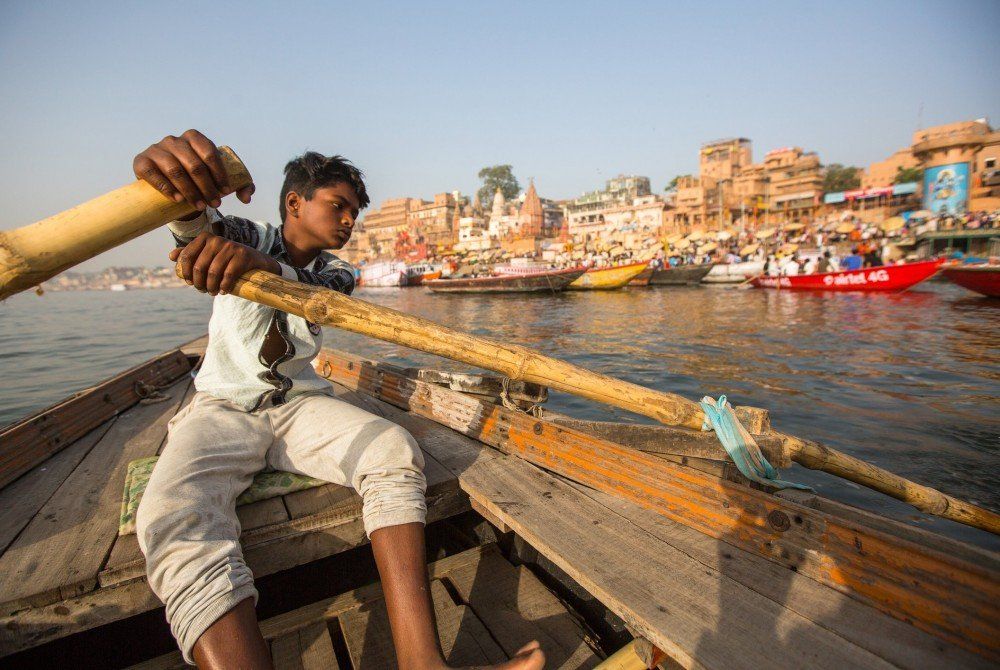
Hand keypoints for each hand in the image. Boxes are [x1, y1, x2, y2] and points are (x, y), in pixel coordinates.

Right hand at [133, 129, 254, 209]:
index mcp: (194, 138)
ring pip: (175, 170)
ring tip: (200, 206)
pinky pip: (153, 173)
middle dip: (207, 187)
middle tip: (214, 204)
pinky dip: (166, 187)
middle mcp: (174, 140)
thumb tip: (246, 198)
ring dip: (190, 191)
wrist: (169, 185)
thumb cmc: (198, 180)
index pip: (210, 154)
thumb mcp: (219, 179)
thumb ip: (240, 185)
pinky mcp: (141, 161)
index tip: (225, 192)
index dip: (219, 174)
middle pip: (194, 165)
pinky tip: (178, 199)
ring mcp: (156, 149)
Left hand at [170, 232, 279, 294]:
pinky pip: (228, 275)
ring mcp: (230, 246)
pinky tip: (223, 291)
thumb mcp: (209, 254)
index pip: (187, 256)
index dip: (185, 272)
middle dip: (198, 283)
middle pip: (199, 267)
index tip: (189, 282)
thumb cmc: (227, 259)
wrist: (255, 260)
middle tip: (202, 290)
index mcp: (205, 237)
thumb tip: (171, 256)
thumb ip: (191, 253)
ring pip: (213, 273)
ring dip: (211, 287)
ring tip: (212, 293)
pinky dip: (224, 286)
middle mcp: (216, 240)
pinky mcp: (242, 256)